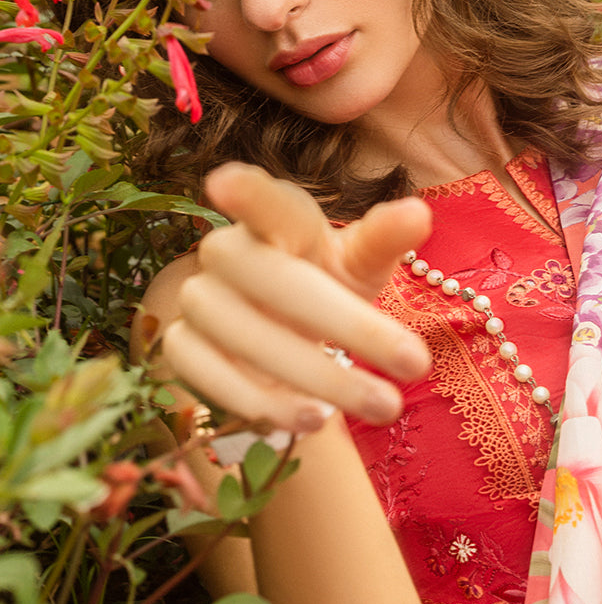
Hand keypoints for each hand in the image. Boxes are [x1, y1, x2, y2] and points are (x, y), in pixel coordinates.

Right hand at [162, 162, 432, 431]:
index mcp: (278, 220)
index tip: (222, 183)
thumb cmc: (327, 281)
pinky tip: (311, 420)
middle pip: (275, 282)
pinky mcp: (182, 345)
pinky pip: (208, 375)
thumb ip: (384, 239)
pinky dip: (261, 401)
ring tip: (379, 404)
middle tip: (417, 364)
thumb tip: (418, 213)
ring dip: (315, 376)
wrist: (284, 328)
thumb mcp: (362, 262)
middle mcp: (227, 253)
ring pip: (243, 335)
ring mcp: (198, 298)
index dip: (243, 192)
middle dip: (349, 326)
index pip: (261, 201)